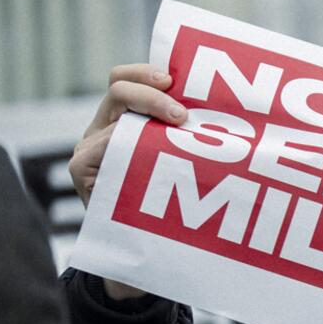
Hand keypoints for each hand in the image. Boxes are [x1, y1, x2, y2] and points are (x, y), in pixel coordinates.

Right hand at [71, 64, 185, 300]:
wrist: (145, 251)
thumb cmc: (176, 203)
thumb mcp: (183, 162)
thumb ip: (190, 137)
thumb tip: (241, 115)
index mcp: (126, 117)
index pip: (125, 78)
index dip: (146, 73)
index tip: (173, 81)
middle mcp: (103, 128)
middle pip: (118, 90)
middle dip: (152, 97)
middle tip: (182, 116)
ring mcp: (89, 149)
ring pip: (116, 122)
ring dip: (151, 127)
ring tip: (182, 136)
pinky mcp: (82, 172)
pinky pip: (106, 153)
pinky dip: (134, 155)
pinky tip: (159, 167)